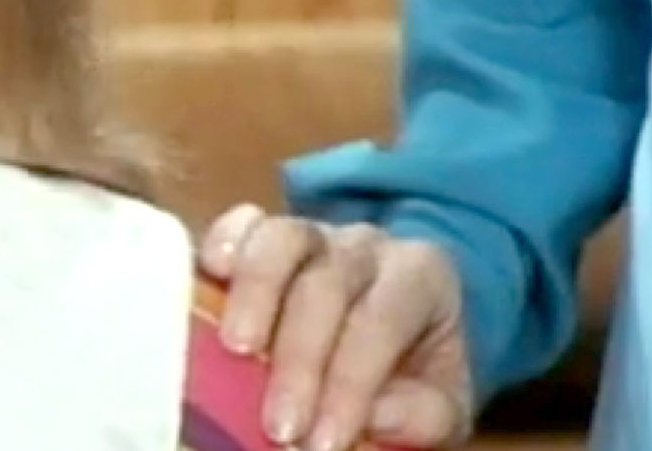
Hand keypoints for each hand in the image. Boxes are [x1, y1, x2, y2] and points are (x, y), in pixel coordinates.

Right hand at [200, 205, 472, 450]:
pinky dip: (224, 242)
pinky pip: (242, 223)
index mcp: (420, 277)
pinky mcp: (262, 232)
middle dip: (299, 358)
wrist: (402, 324)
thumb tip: (371, 418)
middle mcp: (365, 246)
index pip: (384, 321)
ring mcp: (311, 231)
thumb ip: (421, 413)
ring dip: (256, 292)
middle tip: (277, 424)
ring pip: (283, 238)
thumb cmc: (415, 368)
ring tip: (236, 347)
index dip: (350, 383)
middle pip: (328, 283)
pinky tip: (212, 272)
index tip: (321, 441)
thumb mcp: (439, 401)